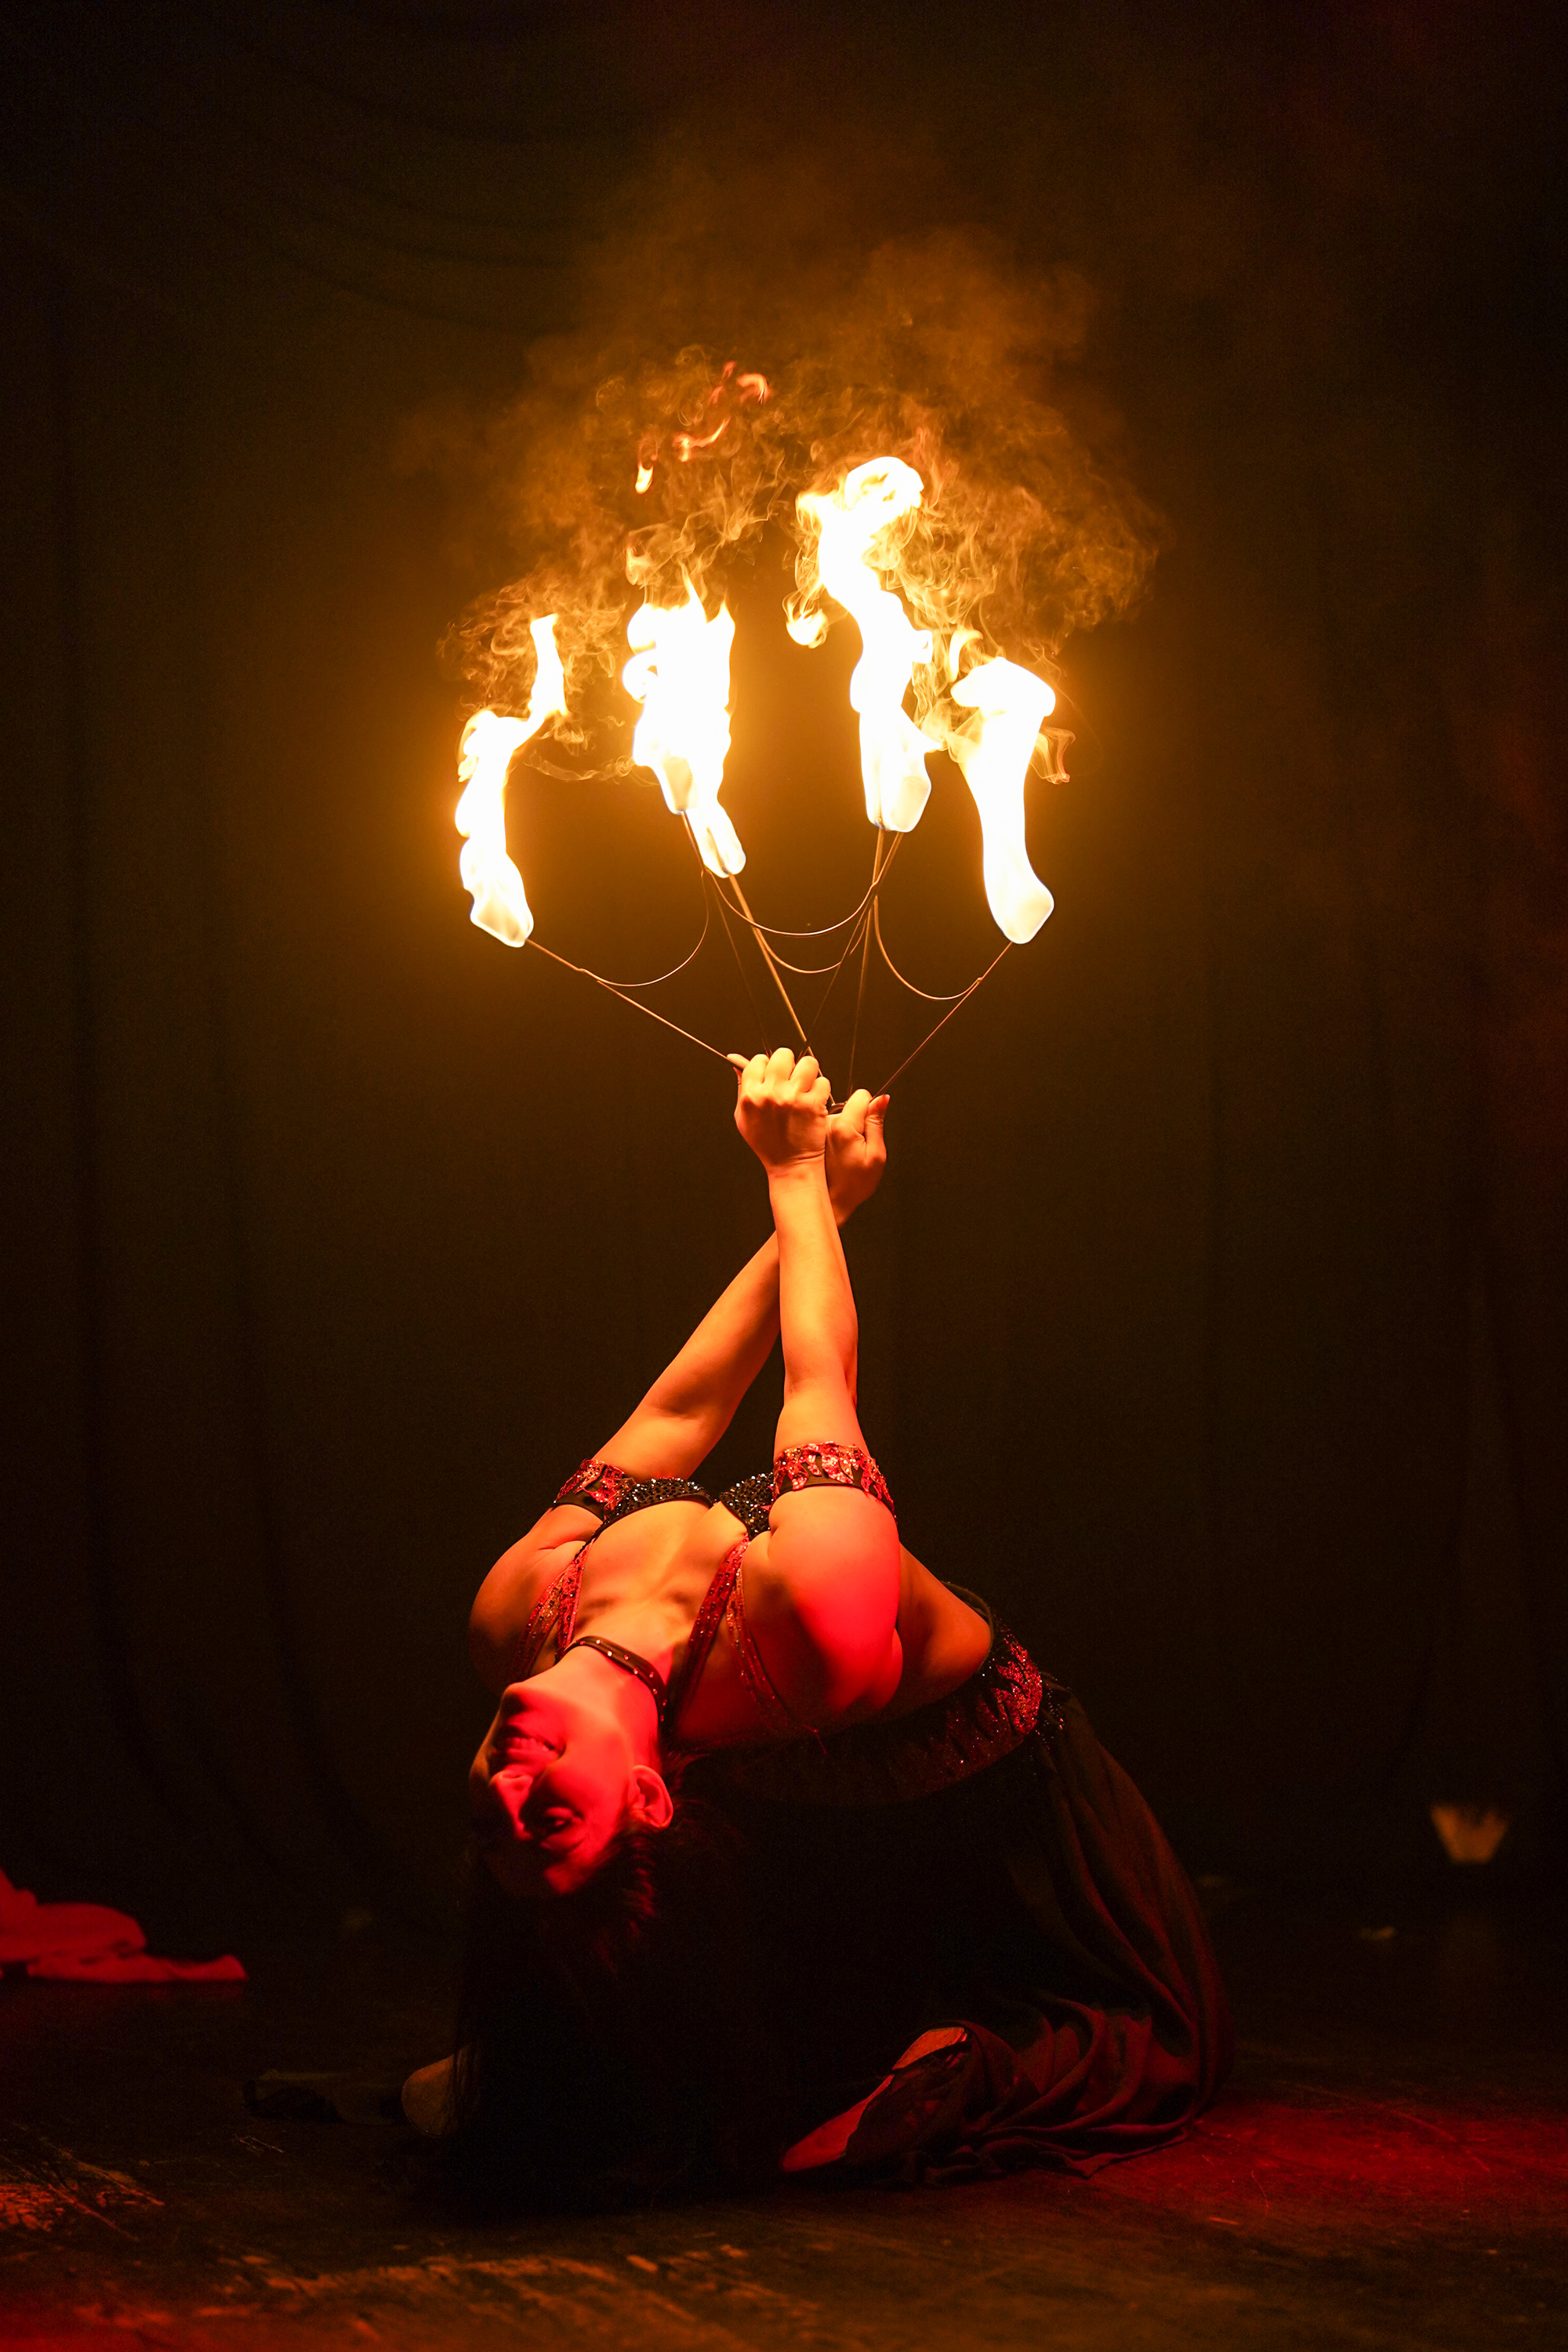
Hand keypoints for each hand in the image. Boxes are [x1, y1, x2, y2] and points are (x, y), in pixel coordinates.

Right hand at [729, 1048, 830, 1174]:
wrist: (791, 1165)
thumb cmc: (768, 1144)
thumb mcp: (744, 1116)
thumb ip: (741, 1086)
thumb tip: (736, 1060)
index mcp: (751, 1096)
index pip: (758, 1060)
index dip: (768, 1065)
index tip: (773, 1076)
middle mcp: (771, 1094)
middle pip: (783, 1055)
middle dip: (789, 1064)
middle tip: (791, 1079)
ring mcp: (793, 1098)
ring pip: (807, 1063)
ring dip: (809, 1073)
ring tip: (805, 1087)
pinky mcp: (813, 1105)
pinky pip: (823, 1081)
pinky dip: (821, 1090)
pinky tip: (814, 1101)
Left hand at [826, 1090, 889, 1223]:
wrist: (830, 1200)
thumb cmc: (854, 1184)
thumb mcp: (876, 1155)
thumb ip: (877, 1123)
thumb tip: (881, 1099)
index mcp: (844, 1126)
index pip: (861, 1095)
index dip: (871, 1107)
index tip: (870, 1124)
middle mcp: (826, 1124)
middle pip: (849, 1105)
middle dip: (857, 1119)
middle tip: (856, 1145)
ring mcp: (816, 1129)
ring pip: (837, 1115)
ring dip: (844, 1128)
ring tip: (844, 1153)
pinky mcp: (809, 1135)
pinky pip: (826, 1125)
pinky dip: (832, 1135)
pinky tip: (833, 1154)